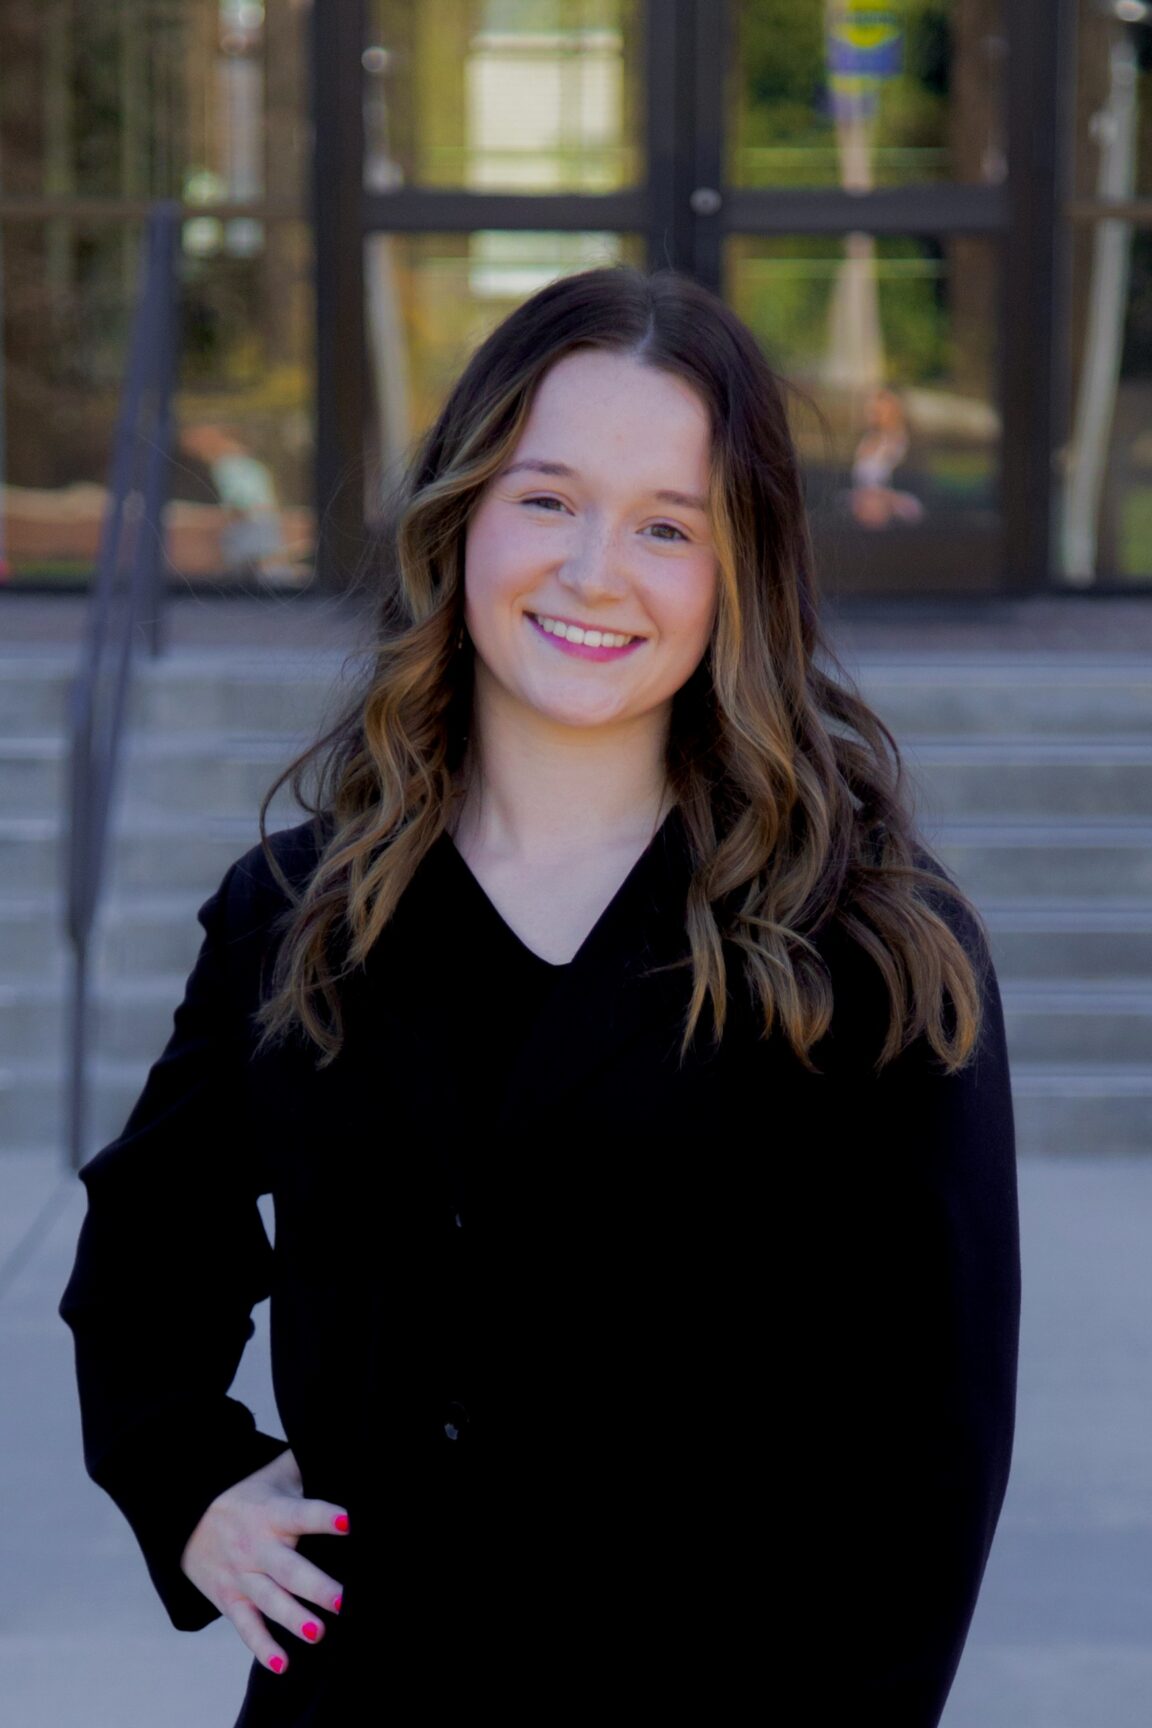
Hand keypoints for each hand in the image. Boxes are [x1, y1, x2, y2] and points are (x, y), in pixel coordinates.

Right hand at [179, 1448, 348, 1674]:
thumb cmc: (249, 1494)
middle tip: (342, 1599)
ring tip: (319, 1632)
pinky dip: (263, 1647)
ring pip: (268, 1600)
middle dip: (314, 1585)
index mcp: (271, 1512)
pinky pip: (246, 1627)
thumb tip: (348, 1449)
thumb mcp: (274, 1475)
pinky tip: (284, 1665)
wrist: (187, 1519)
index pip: (301, 1513)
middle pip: (287, 1568)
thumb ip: (308, 1467)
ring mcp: (242, 1576)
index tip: (350, 1521)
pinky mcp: (230, 1599)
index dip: (325, 1517)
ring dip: (293, 1619)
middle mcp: (256, 1546)